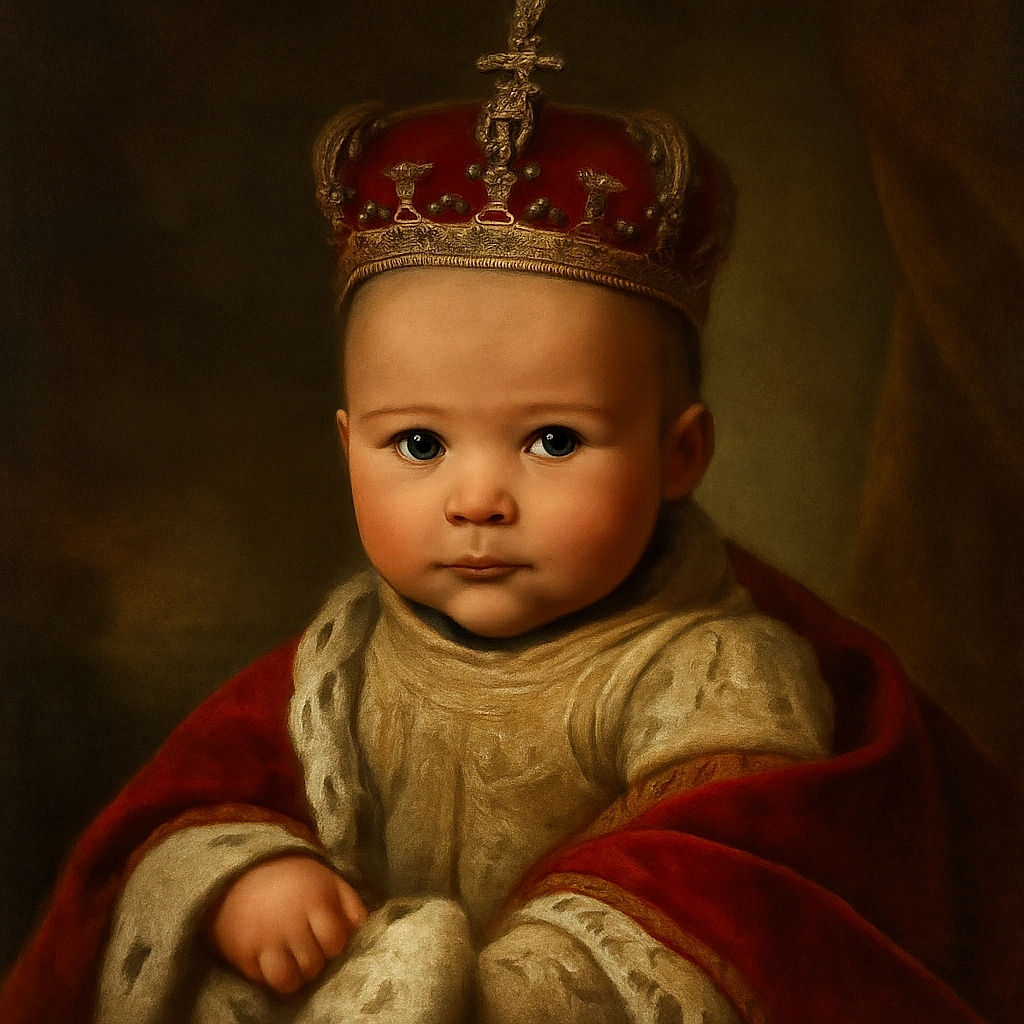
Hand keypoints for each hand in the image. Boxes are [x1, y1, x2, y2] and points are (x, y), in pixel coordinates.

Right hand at [207, 854, 366, 994]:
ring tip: (292, 962)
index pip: (334, 942)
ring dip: (294, 976)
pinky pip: (261, 980)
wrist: (240, 871)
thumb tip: (360, 928)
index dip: (333, 944)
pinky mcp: (241, 951)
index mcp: (314, 900)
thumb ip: (349, 901)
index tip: (324, 936)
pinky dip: (269, 976)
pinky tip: (272, 959)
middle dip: (314, 960)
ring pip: (287, 980)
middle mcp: (289, 921)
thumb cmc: (293, 878)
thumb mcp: (327, 878)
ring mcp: (263, 938)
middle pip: (312, 964)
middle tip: (307, 948)